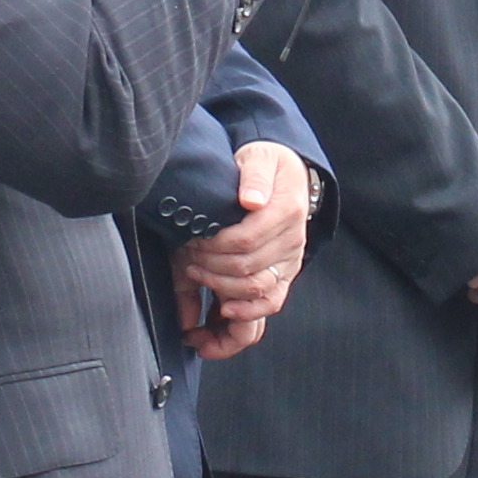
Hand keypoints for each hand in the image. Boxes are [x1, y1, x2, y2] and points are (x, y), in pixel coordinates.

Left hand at [171, 145, 309, 358]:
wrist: (285, 176)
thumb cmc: (264, 167)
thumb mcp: (258, 158)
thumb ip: (254, 175)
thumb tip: (251, 200)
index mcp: (286, 212)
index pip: (244, 241)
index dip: (212, 246)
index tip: (190, 241)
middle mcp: (292, 243)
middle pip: (246, 270)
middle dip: (209, 269)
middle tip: (186, 258)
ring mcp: (288, 264)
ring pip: (257, 294)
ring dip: (220, 294)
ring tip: (193, 281)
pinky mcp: (282, 278)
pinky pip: (269, 306)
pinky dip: (243, 318)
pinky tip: (217, 320)